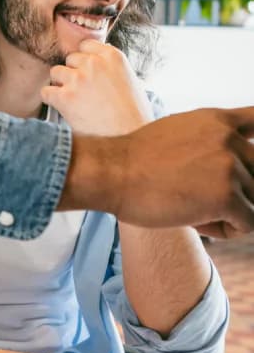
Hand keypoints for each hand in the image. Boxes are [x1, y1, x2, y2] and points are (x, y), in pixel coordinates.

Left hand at [42, 41, 153, 134]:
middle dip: (73, 73)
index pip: (85, 45)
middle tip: (83, 92)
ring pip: (55, 72)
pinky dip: (51, 101)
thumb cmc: (133, 116)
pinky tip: (64, 110)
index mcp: (113, 56)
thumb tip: (91, 61)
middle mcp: (94, 63)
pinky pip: (45, 92)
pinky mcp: (65, 97)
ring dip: (61, 86)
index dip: (84, 60)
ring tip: (75, 102)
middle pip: (70, 59)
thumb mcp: (129, 81)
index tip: (86, 72)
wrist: (129, 140)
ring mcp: (78, 79)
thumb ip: (109, 68)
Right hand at [66, 107, 253, 234]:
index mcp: (218, 121)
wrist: (112, 173)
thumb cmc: (135, 161)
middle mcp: (229, 139)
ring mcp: (230, 167)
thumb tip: (232, 166)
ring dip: (230, 213)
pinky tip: (197, 222)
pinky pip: (248, 224)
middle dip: (240, 191)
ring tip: (196, 211)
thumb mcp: (178, 132)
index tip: (244, 162)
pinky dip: (225, 230)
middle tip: (204, 198)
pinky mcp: (228, 196)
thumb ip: (211, 141)